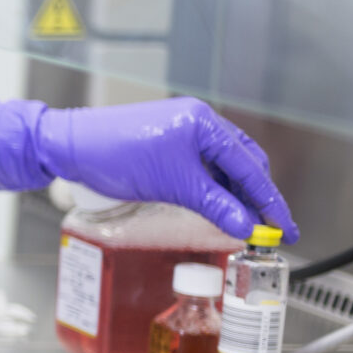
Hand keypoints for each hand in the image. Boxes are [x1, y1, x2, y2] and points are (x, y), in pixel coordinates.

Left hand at [0, 90, 296, 240]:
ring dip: (234, 195)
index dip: (270, 200)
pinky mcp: (165, 146)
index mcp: (204, 123)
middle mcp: (197, 123)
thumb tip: (247, 226)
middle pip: (242, 165)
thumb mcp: (172, 184)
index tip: (286, 227)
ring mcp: (181, 133)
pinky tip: (216, 209)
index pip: (250, 167)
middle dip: (256, 197)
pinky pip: (201, 169)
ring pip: (221, 169)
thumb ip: (214, 205)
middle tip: (268, 229)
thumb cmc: (114, 155)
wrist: (67, 146)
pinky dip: (213, 190)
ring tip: (244, 224)